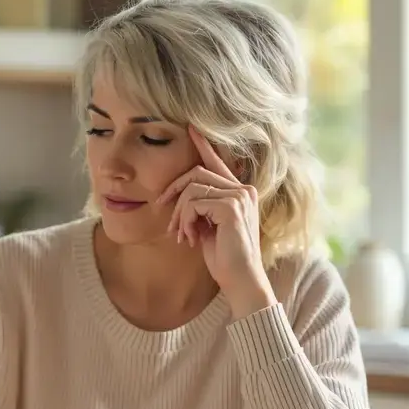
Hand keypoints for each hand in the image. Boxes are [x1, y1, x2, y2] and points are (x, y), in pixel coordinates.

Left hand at [158, 125, 276, 317]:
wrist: (241, 281)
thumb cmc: (224, 259)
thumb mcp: (207, 229)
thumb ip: (199, 210)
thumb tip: (180, 201)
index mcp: (239, 193)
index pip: (218, 163)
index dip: (204, 145)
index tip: (191, 128)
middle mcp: (242, 190)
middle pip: (196, 173)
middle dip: (174, 192)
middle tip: (166, 218)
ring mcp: (239, 196)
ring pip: (192, 189)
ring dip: (179, 215)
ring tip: (181, 236)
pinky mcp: (231, 207)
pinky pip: (193, 203)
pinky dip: (185, 221)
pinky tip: (190, 239)